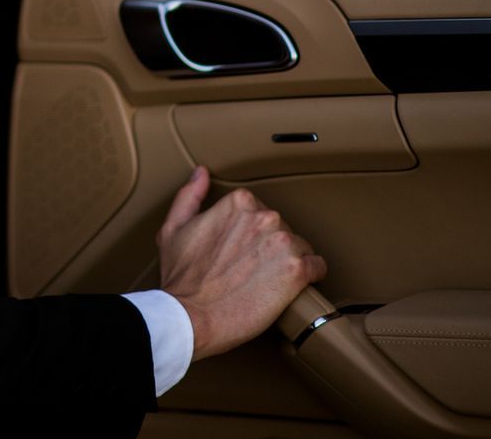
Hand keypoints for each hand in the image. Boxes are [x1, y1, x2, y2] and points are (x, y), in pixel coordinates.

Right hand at [158, 165, 326, 359]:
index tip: (242, 252)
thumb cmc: (181, 278)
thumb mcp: (173, 228)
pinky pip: (318, 267)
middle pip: (282, 229)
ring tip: (267, 282)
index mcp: (239, 203)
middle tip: (251, 271)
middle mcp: (265, 217)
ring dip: (288, 263)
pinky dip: (310, 277)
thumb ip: (190, 195)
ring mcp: (284, 243)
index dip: (251, 235)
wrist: (191, 317)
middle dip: (271, 248)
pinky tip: (291, 288)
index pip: (260, 213)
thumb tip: (202, 174)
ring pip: (300, 248)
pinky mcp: (298, 272)